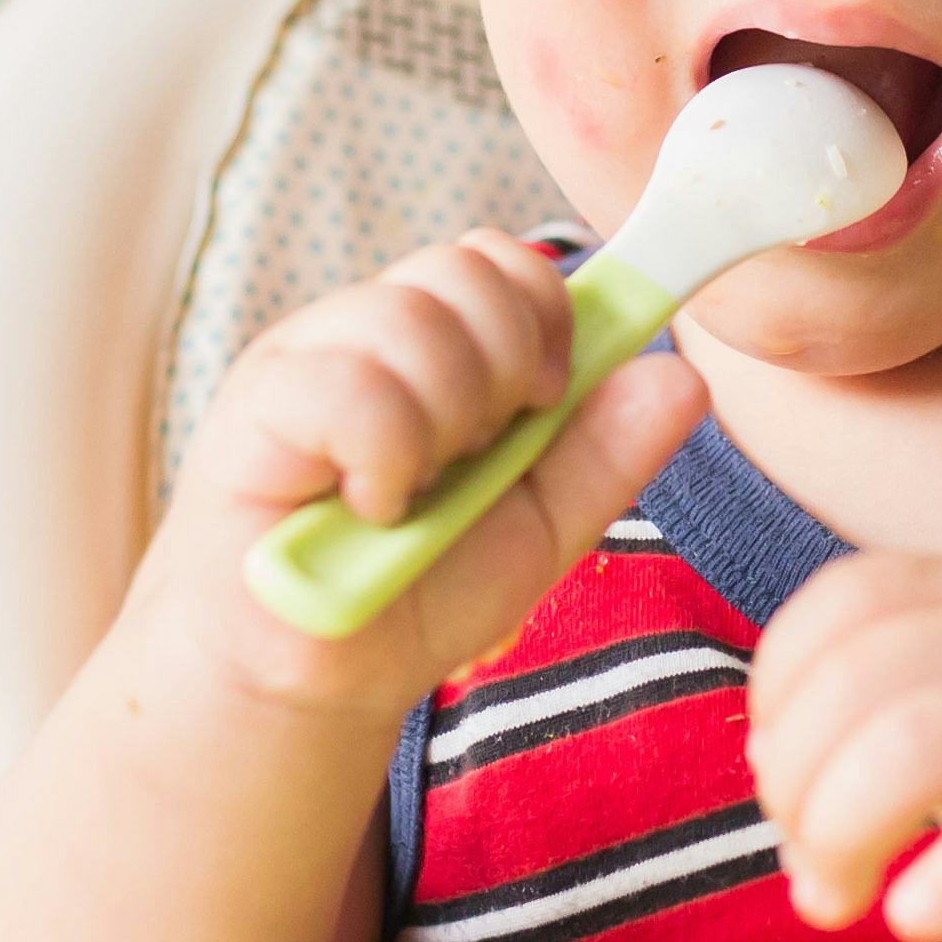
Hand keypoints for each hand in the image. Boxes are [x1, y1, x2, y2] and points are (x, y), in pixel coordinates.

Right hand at [139, 232, 707, 718]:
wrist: (310, 682)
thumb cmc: (414, 596)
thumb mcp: (539, 528)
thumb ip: (607, 454)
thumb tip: (685, 376)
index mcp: (430, 344)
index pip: (502, 259)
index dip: (546, 314)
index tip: (543, 398)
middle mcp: (363, 331)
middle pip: (466, 268)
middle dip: (504, 369)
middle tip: (473, 454)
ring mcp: (304, 358)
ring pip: (412, 317)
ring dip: (444, 422)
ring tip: (413, 494)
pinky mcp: (256, 405)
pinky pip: (351, 385)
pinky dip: (386, 457)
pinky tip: (370, 507)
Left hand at [746, 555, 941, 941]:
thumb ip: (894, 706)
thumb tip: (776, 785)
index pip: (838, 604)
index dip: (779, 698)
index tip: (785, 780)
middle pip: (851, 684)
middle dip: (793, 789)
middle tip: (812, 870)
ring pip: (908, 746)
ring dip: (840, 834)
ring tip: (841, 900)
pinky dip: (939, 886)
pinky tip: (920, 918)